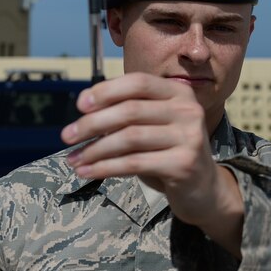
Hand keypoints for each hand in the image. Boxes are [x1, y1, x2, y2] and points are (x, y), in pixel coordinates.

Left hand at [61, 72, 243, 255]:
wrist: (203, 189)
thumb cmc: (169, 152)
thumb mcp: (155, 125)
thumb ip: (130, 112)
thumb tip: (84, 110)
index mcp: (180, 93)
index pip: (138, 82)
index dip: (107, 90)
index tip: (80, 105)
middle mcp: (188, 111)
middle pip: (130, 110)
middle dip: (92, 123)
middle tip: (67, 136)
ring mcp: (189, 137)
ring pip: (129, 138)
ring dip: (95, 149)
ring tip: (74, 159)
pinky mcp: (184, 164)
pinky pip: (135, 163)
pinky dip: (105, 168)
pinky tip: (88, 172)